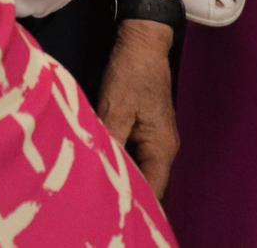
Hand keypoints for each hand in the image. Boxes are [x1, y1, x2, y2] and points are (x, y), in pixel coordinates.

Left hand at [96, 23, 179, 197]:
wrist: (142, 43)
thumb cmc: (131, 74)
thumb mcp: (116, 108)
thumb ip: (111, 141)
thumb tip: (103, 170)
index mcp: (162, 148)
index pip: (153, 189)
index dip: (135, 203)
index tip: (111, 212)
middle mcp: (163, 148)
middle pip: (147, 182)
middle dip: (125, 192)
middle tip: (95, 201)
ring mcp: (154, 138)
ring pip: (138, 167)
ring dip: (120, 174)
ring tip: (93, 186)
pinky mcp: (143, 127)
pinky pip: (133, 152)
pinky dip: (119, 158)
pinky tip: (99, 161)